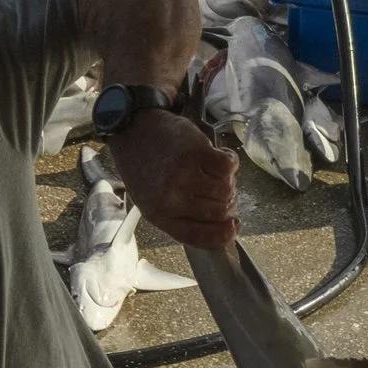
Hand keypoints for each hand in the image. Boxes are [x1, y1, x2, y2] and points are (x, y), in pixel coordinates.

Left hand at [109, 109, 238, 248]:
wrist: (133, 130)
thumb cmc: (144, 167)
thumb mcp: (152, 201)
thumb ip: (181, 217)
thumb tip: (222, 227)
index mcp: (160, 216)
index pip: (201, 237)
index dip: (224, 235)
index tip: (234, 225)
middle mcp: (171, 200)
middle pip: (220, 213)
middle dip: (228, 202)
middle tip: (221, 188)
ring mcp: (183, 176)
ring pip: (226, 190)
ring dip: (228, 180)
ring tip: (213, 171)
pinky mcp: (195, 153)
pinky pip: (229, 167)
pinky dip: (230, 160)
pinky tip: (219, 155)